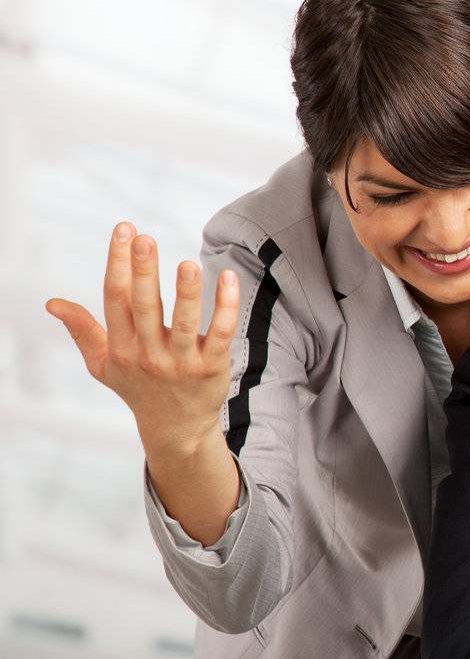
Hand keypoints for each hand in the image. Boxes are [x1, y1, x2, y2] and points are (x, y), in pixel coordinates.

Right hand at [46, 222, 238, 454]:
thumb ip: (81, 330)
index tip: (124, 230)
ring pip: (186, 323)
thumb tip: (52, 303)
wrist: (176, 428)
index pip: (116, 299)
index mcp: (121, 347)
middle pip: (145, 307)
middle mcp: (149, 355)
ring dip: (187, 292)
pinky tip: (228, 278)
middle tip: (144, 238)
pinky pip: (222, 334)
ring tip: (187, 263)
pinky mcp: (212, 367)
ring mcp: (182, 363)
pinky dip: (226, 307)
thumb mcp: (102, 363)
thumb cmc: (138, 388)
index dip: (117, 263)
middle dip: (143, 272)